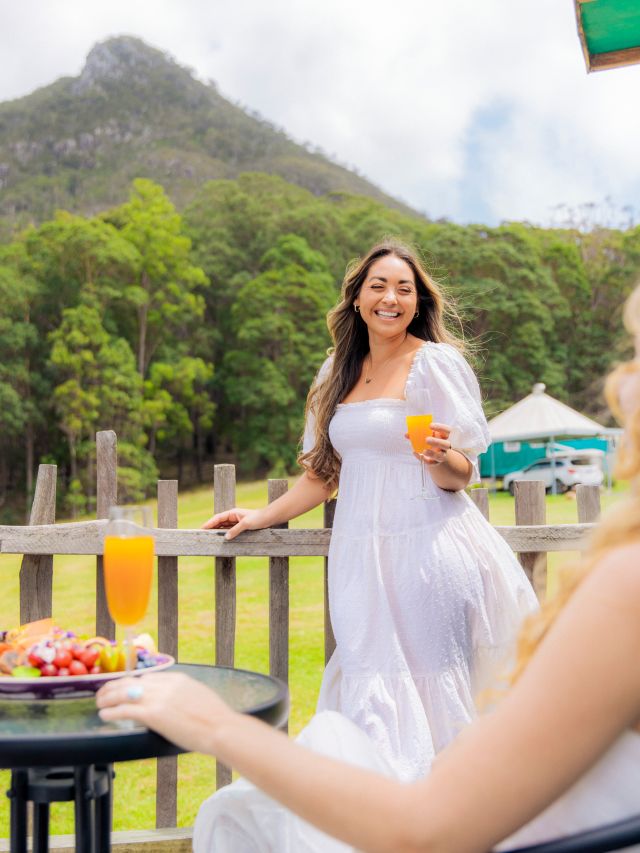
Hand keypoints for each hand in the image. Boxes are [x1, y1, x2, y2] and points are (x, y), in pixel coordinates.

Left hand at [96, 673, 234, 753]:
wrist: (220, 728)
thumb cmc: (215, 718)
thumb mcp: (199, 697)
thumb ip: (182, 696)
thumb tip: (174, 703)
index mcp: (178, 679)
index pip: (148, 677)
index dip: (132, 682)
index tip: (124, 687)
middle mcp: (166, 685)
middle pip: (133, 681)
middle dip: (115, 686)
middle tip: (104, 692)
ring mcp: (159, 698)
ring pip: (125, 693)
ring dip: (108, 697)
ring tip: (99, 702)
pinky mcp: (154, 714)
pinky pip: (126, 710)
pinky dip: (112, 711)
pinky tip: (104, 714)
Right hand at [201, 507, 265, 539]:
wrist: (269, 518)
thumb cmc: (258, 518)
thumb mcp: (246, 524)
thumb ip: (235, 530)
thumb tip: (225, 537)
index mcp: (232, 513)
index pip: (218, 518)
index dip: (209, 523)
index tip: (202, 528)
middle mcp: (233, 517)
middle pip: (218, 523)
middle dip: (210, 528)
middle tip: (202, 535)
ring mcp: (236, 522)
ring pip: (223, 527)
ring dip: (216, 532)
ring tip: (208, 538)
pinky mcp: (240, 527)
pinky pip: (229, 531)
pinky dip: (224, 534)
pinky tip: (220, 539)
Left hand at [404, 422, 452, 465]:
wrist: (438, 454)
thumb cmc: (434, 441)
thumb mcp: (430, 435)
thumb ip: (420, 434)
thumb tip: (407, 434)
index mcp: (447, 436)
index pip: (448, 430)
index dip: (440, 427)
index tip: (430, 425)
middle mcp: (447, 446)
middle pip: (446, 445)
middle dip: (437, 442)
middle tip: (427, 440)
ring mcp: (443, 454)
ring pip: (440, 456)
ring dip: (432, 454)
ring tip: (424, 451)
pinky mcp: (436, 462)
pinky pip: (431, 462)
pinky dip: (424, 459)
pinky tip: (416, 454)